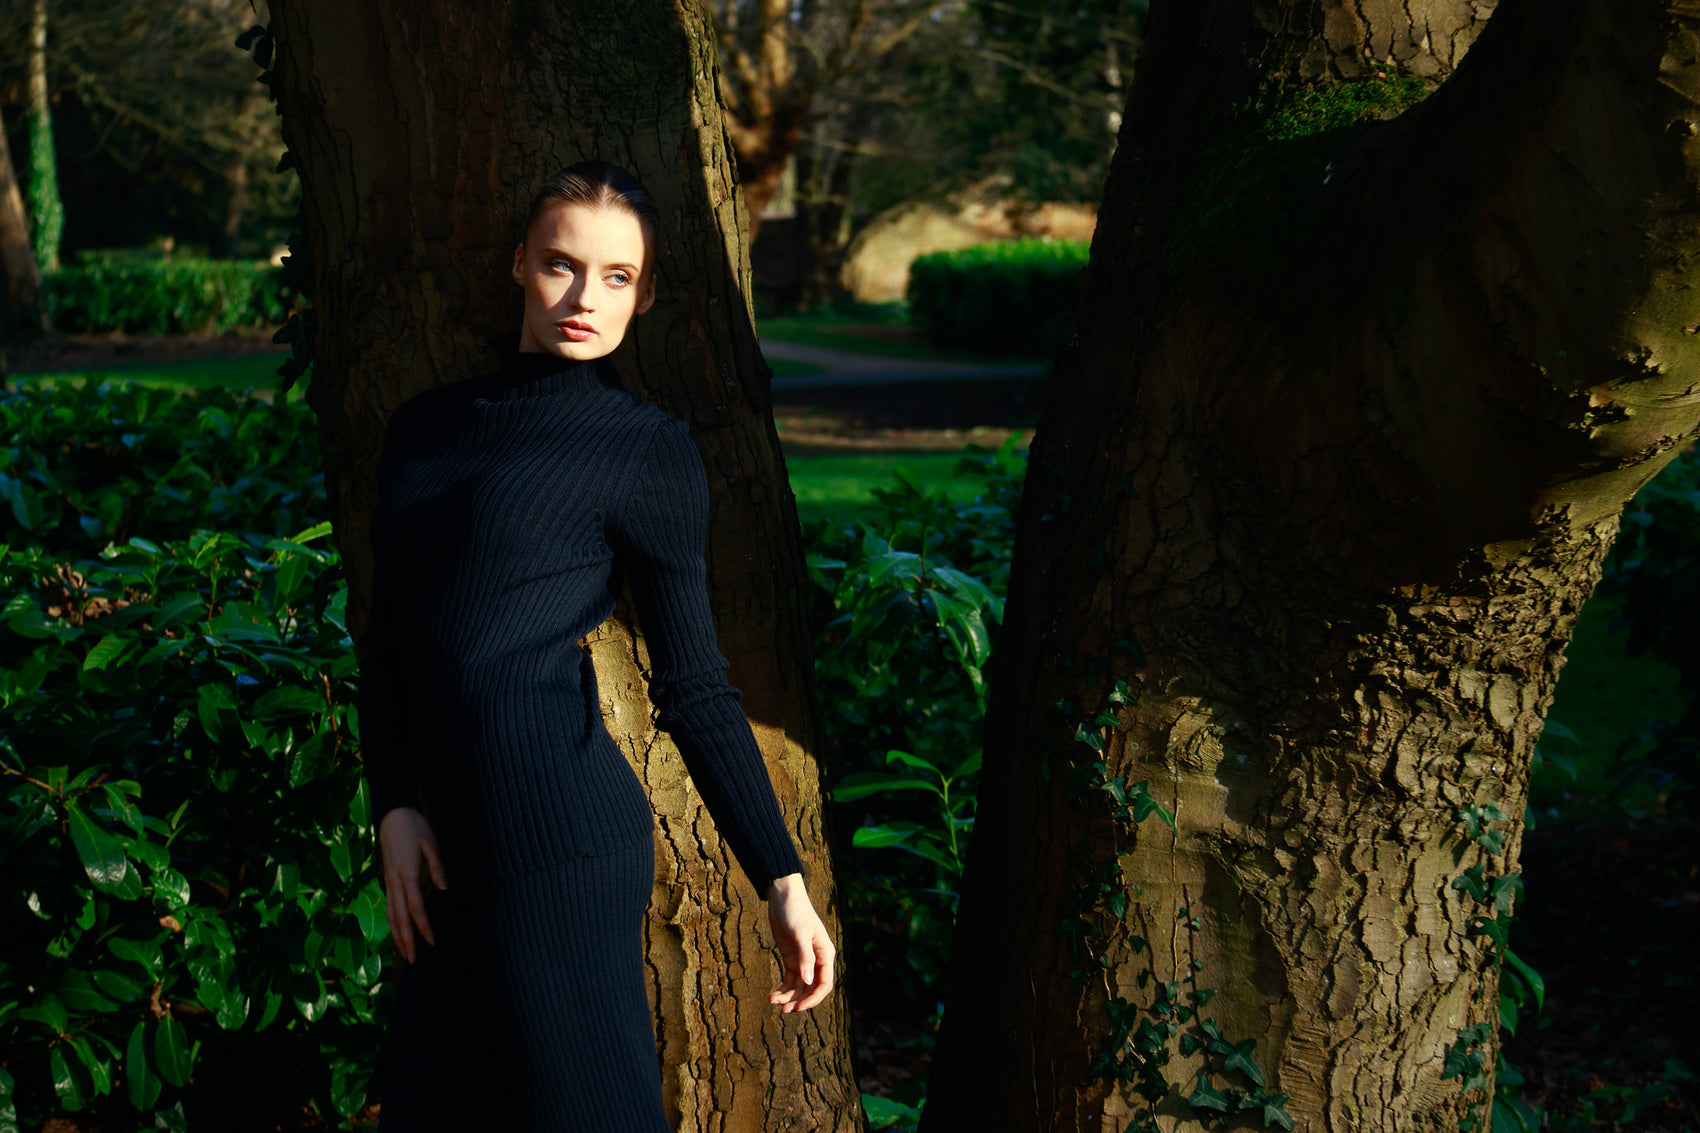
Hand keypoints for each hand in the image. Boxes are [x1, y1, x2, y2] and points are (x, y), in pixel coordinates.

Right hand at [378, 806, 446, 964]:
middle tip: (413, 960)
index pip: (415, 906)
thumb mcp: (431, 842)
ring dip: (397, 935)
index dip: (422, 925)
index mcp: (408, 872)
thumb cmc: (415, 827)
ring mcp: (389, 881)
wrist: (392, 815)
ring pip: (390, 914)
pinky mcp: (387, 879)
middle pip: (398, 917)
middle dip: (405, 940)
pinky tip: (398, 932)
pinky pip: (389, 906)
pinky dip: (393, 923)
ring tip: (404, 953)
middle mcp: (395, 881)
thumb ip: (437, 866)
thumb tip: (443, 888)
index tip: (431, 940)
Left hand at [766, 872, 833, 1012]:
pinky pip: (790, 980)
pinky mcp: (791, 958)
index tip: (798, 1008)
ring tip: (773, 1002)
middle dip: (799, 1001)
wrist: (782, 897)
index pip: (824, 984)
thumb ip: (805, 957)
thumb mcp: (800, 933)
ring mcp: (804, 960)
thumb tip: (808, 982)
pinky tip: (773, 995)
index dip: (813, 999)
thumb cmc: (795, 911)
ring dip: (789, 997)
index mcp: (825, 954)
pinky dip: (783, 989)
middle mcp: (817, 960)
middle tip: (783, 1010)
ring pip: (799, 987)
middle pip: (811, 989)